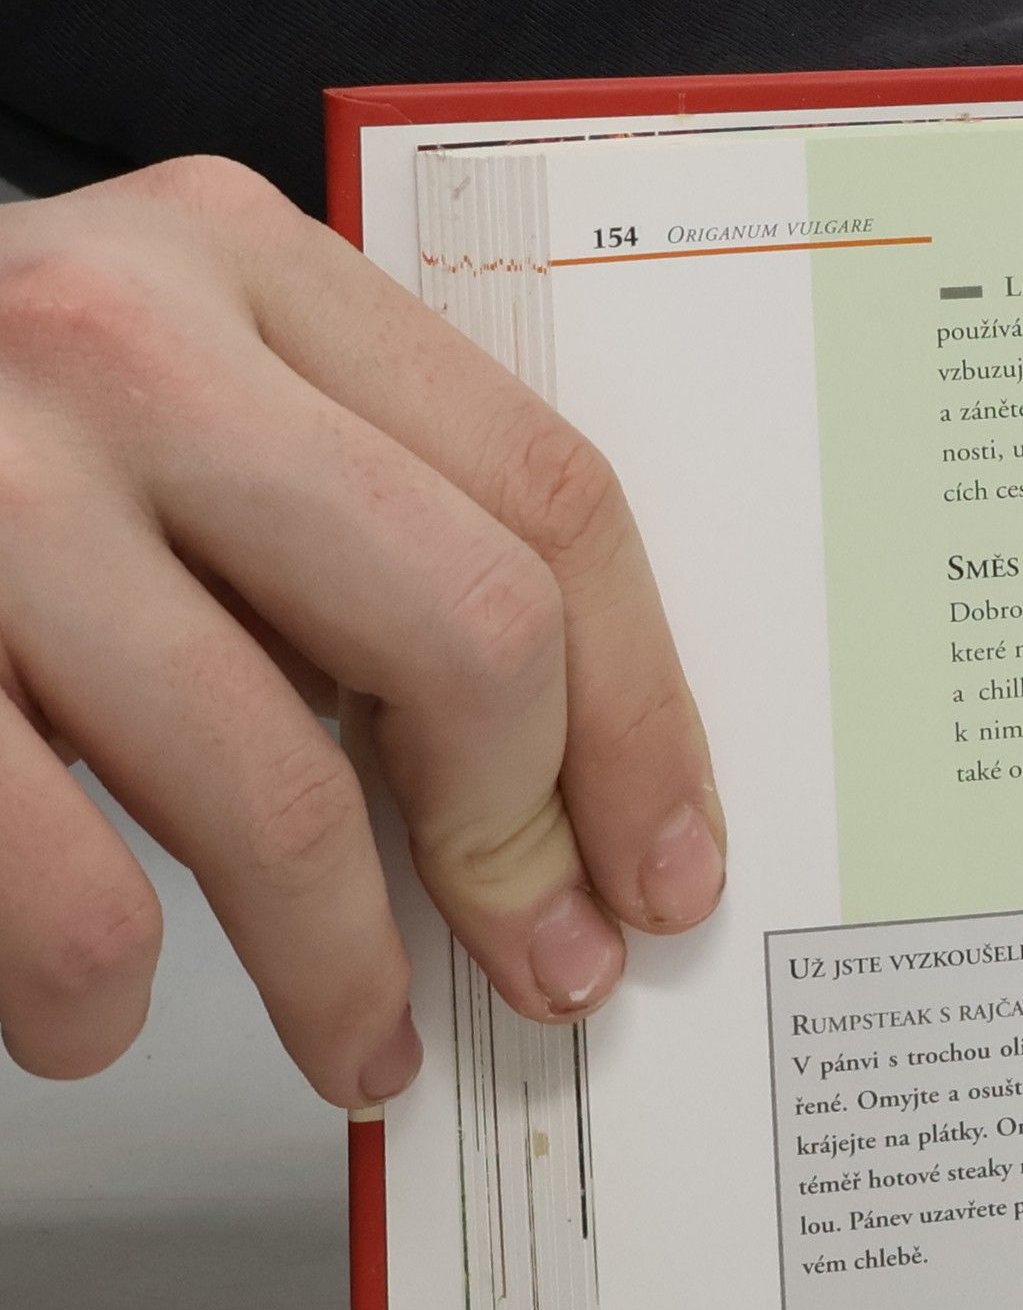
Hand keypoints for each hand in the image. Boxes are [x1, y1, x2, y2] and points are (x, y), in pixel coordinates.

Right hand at [0, 158, 725, 1105]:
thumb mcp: (185, 413)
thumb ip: (358, 540)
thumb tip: (545, 808)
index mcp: (247, 266)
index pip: (548, 498)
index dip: (641, 716)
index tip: (663, 861)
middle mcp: (125, 349)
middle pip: (469, 633)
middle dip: (523, 843)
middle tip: (544, 961)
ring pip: (280, 792)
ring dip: (344, 970)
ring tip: (361, 1044)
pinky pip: (71, 890)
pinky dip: (103, 993)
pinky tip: (105, 1005)